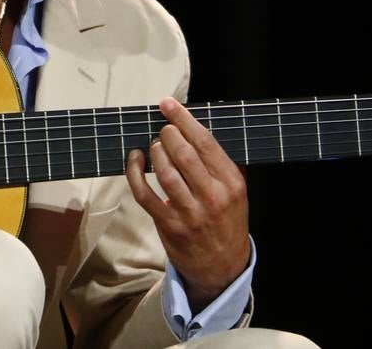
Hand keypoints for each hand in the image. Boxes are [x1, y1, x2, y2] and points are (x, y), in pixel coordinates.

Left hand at [125, 96, 250, 309]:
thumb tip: (196, 126)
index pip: (205, 143)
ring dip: (155, 152)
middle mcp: (212, 197)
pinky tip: (135, 158)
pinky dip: (134, 172)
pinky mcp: (168, 225)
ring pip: (165, 173)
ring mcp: (189, 213)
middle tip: (164, 129)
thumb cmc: (227, 220)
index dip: (184, 119)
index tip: (169, 104)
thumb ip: (221, 162)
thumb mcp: (237, 191)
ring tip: (155, 145)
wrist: (222, 266)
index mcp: (231, 183)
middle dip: (168, 134)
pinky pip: (144, 194)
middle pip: (184, 155)